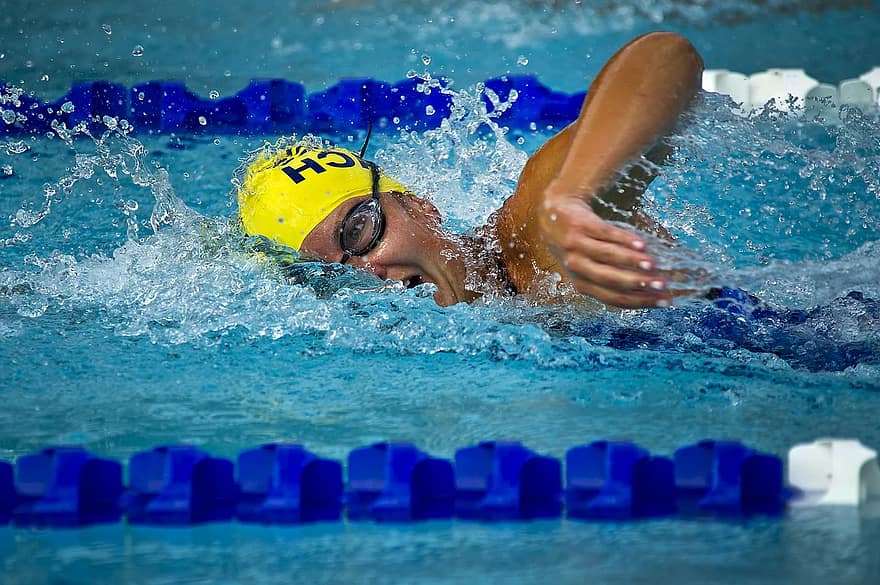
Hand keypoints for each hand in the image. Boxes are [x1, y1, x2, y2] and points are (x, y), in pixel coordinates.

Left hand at [538, 189, 670, 308]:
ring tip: (653, 265)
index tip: (664, 301)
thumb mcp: (591, 264)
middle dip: (638, 284)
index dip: (640, 301)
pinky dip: (624, 240)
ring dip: (632, 262)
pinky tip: (642, 244)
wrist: (555, 212)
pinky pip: (605, 234)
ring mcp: (576, 246)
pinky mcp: (580, 225)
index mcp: (582, 283)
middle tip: (662, 284)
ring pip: (607, 257)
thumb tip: (657, 283)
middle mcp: (576, 267)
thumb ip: (618, 274)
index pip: (614, 298)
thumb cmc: (580, 244)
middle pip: (610, 280)